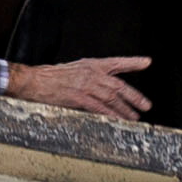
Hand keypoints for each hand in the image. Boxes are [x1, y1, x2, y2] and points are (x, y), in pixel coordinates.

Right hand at [4, 53, 153, 120]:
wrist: (34, 80)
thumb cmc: (50, 77)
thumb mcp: (73, 70)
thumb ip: (89, 76)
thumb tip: (103, 85)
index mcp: (91, 64)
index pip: (116, 62)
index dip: (132, 62)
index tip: (147, 62)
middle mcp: (91, 73)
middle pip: (118, 85)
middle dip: (134, 96)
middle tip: (146, 105)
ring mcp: (86, 85)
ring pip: (111, 97)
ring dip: (125, 109)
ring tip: (134, 117)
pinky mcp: (78, 97)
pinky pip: (99, 107)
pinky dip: (111, 114)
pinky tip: (118, 120)